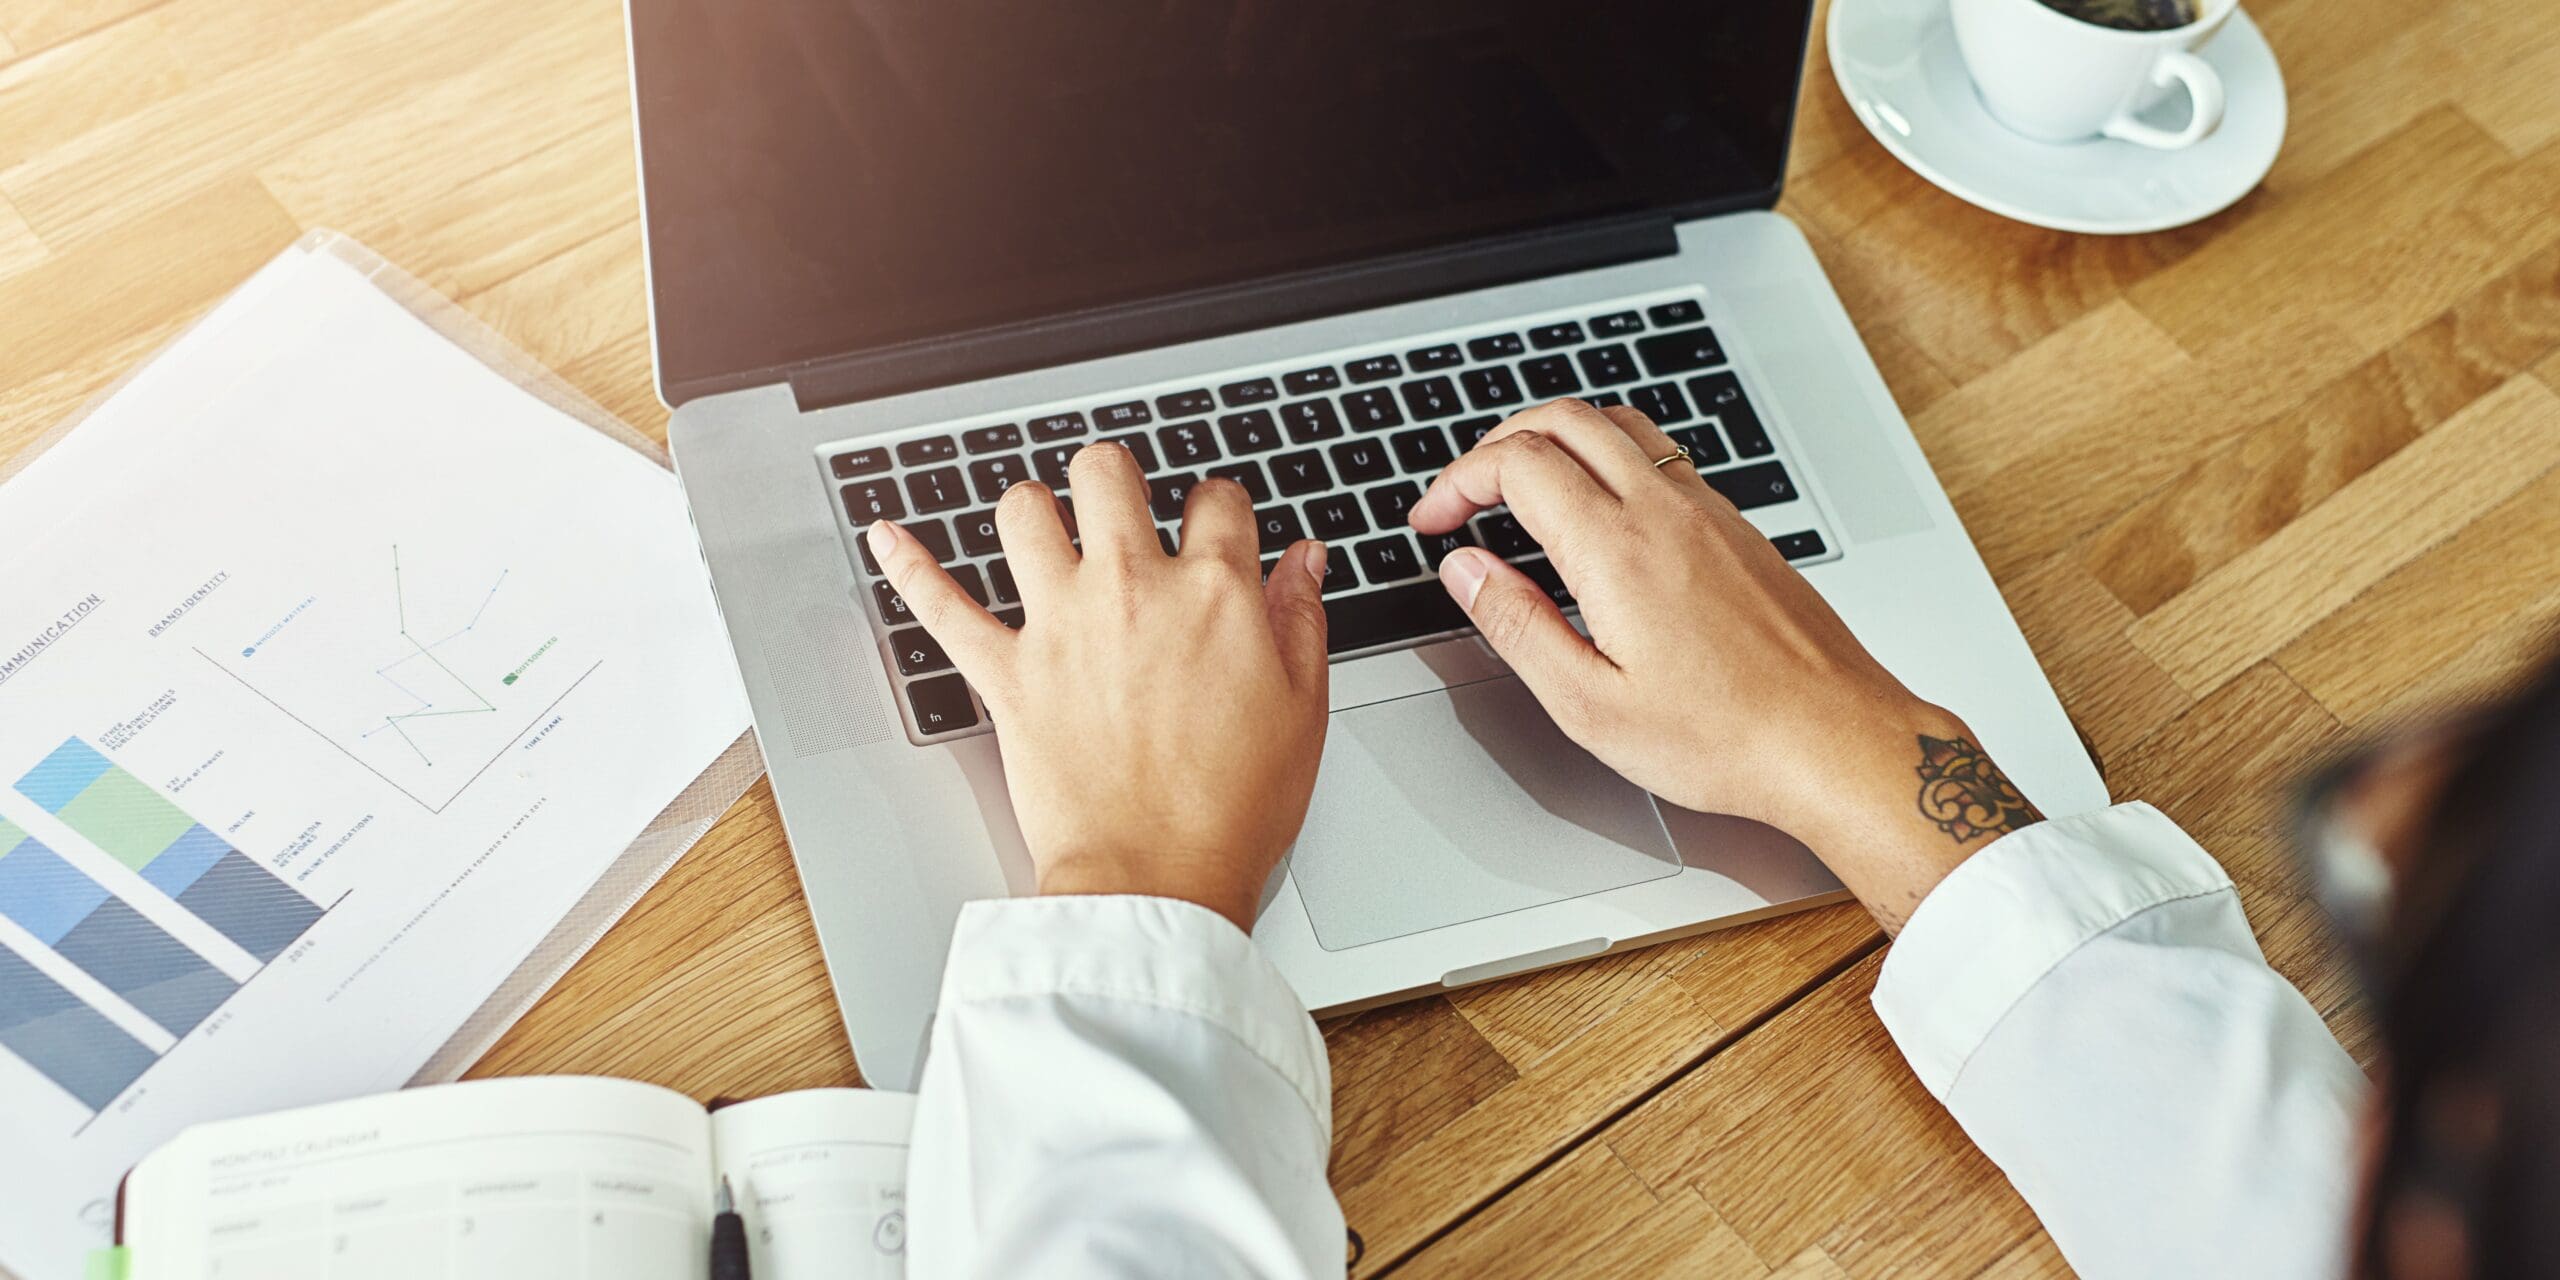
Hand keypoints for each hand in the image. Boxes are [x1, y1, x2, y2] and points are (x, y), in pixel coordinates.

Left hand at [869, 444, 1331, 931]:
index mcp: (1214, 593)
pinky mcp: (1006, 674)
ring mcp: (1061, 625)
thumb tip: (1303, 561)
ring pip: (1022, 514)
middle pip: (1106, 474)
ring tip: (1043, 526)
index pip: (1216, 501)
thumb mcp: (1302, 709)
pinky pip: (941, 605)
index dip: (1218, 507)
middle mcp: (1131, 588)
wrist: (1157, 879)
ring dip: (1032, 511)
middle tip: (1118, 503)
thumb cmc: (1232, 810)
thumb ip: (1300, 620)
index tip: (1216, 526)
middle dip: (1113, 477)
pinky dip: (909, 566)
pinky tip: (887, 537)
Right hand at [1407, 400, 2039, 931]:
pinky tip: (1599, 513)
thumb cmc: (1722, 738)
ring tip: (1521, 487)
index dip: (1458, 482)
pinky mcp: (1738, 528)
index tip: (1435, 521)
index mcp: (1616, 549)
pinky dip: (1608, 458)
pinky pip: (1661, 456)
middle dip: (1497, 442)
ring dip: (1555, 437)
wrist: (1833, 741)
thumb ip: (1516, 625)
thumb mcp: (1588, 705)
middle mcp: (1665, 510)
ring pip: (1618, 424)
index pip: (1517, 463)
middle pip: (1563, 418)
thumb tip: (1465, 570)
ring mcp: (1709, 511)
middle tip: (1464, 493)